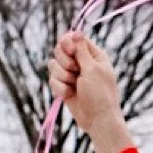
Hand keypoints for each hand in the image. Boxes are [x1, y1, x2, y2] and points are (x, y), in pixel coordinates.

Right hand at [48, 30, 127, 152]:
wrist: (98, 120)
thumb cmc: (100, 94)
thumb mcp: (92, 69)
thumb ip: (81, 50)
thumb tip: (76, 32)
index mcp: (93, 55)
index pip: (74, 38)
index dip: (68, 42)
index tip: (69, 49)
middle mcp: (82, 63)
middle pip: (60, 49)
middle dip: (64, 60)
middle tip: (74, 70)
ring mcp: (72, 75)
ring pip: (53, 65)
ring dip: (61, 75)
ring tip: (73, 85)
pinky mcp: (64, 87)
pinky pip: (52, 80)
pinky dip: (59, 88)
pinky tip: (69, 95)